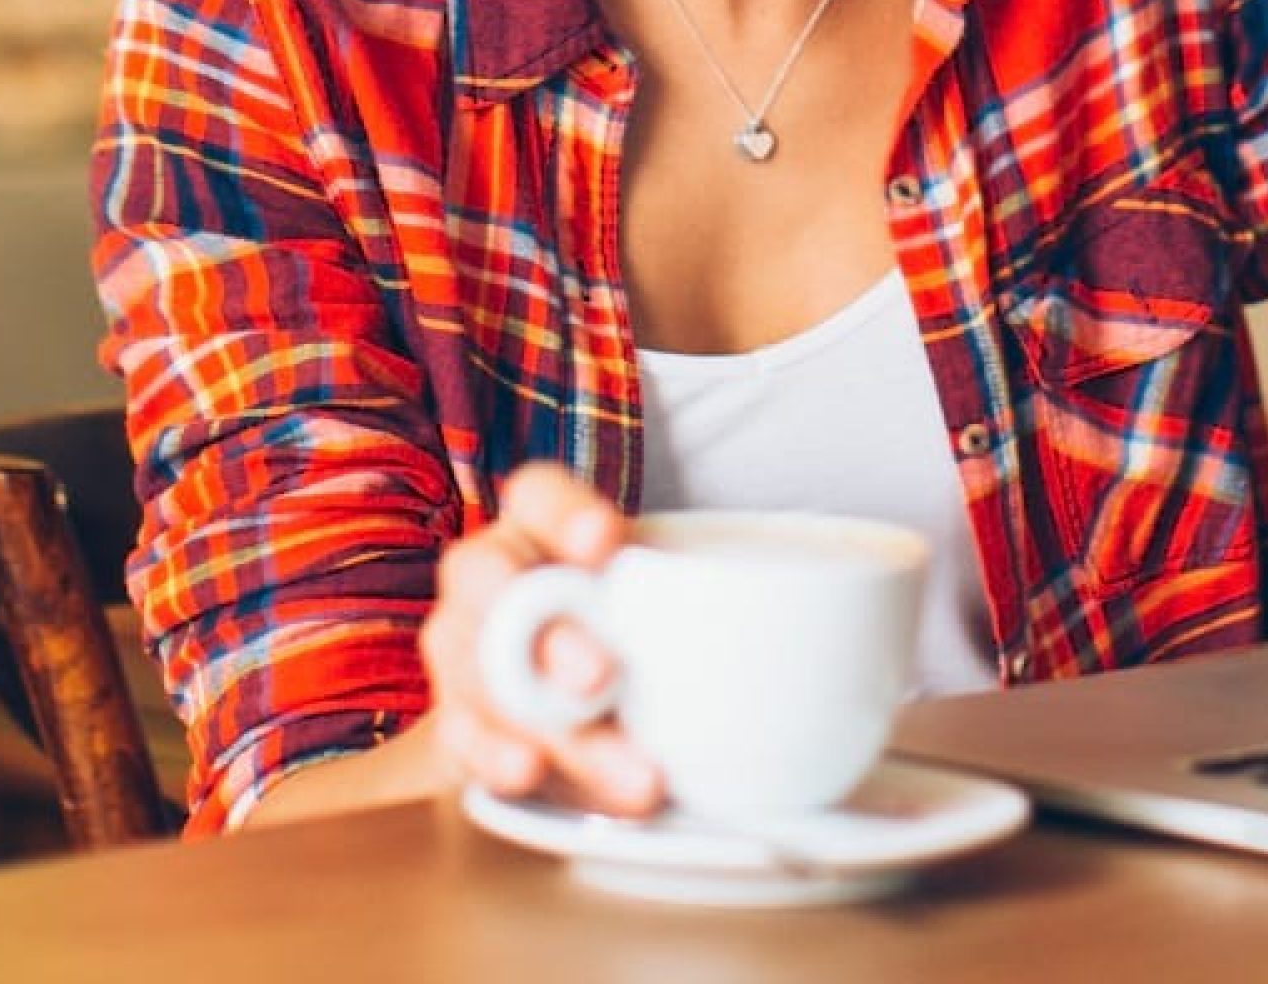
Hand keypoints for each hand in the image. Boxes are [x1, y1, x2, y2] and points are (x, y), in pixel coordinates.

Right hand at [416, 462, 664, 813]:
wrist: (558, 705)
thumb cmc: (629, 626)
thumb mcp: (662, 596)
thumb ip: (695, 599)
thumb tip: (810, 625)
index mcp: (539, 526)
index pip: (537, 495)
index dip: (564, 512)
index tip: (606, 540)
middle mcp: (489, 576)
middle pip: (492, 581)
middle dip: (546, 631)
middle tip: (598, 676)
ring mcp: (461, 647)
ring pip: (478, 670)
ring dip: (543, 719)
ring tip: (616, 768)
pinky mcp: (457, 718)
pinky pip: (459, 735)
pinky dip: (497, 756)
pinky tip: (530, 771)